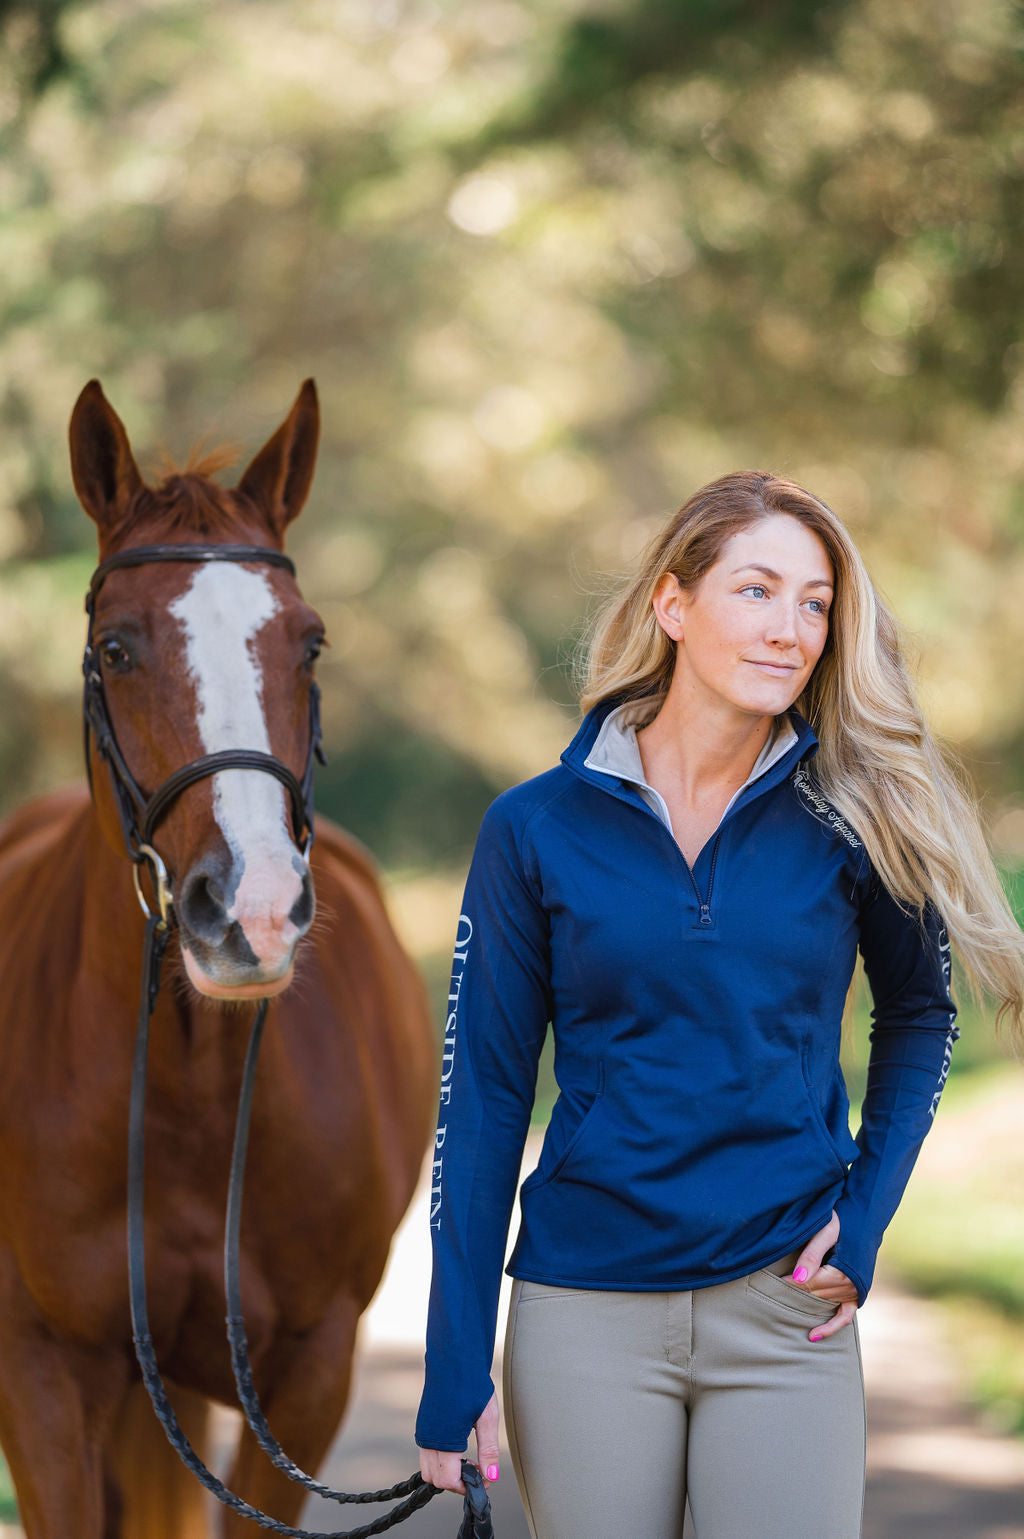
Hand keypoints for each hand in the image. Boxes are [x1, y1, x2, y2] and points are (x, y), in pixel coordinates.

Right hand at [418, 1391, 500, 1494]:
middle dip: (457, 1482)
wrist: (453, 1358)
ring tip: (468, 1460)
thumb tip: (491, 1477)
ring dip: (446, 1473)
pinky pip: (426, 1456)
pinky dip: (440, 1461)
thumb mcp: (487, 1417)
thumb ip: (489, 1450)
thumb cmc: (471, 1384)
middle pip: (436, 1480)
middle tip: (477, 1471)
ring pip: (428, 1470)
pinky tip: (458, 1448)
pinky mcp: (423, 1426)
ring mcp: (424, 1432)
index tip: (483, 1480)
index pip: (449, 1480)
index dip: (466, 1486)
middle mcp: (429, 1439)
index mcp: (445, 1438)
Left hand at [789, 1208, 858, 1341]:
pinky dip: (832, 1326)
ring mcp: (855, 1291)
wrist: (864, 1217)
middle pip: (816, 1295)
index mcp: (843, 1271)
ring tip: (788, 1311)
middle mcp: (851, 1285)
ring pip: (826, 1304)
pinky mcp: (857, 1294)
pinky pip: (846, 1316)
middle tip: (774, 1294)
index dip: (791, 1283)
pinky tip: (814, 1335)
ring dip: (809, 1308)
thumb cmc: (844, 1219)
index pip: (810, 1283)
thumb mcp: (826, 1231)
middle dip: (796, 1293)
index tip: (776, 1283)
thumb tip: (797, 1278)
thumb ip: (812, 1254)